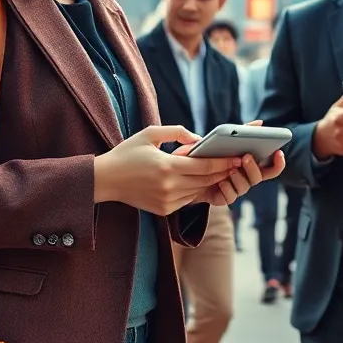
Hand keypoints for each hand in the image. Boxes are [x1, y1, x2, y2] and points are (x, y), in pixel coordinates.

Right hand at [94, 125, 240, 215]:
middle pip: (206, 180)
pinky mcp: (164, 210)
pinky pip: (188, 200)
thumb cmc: (127, 153)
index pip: (204, 166)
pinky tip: (201, 181)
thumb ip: (177, 132)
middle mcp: (169, 187)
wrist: (105, 180)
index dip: (223, 162)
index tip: (237, 156)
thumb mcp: (150, 134)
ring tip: (223, 170)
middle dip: (223, 171)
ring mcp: (167, 201)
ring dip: (210, 181)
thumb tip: (198, 139)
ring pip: (199, 191)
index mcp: (167, 167)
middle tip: (237, 163)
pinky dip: (196, 190)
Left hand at [171, 121, 286, 205]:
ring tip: (230, 169)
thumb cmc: (211, 152)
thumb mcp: (226, 139)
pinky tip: (221, 182)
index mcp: (250, 166)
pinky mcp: (223, 198)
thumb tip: (260, 122)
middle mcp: (246, 178)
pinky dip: (227, 189)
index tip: (278, 152)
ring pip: (245, 187)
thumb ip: (244, 131)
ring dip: (239, 178)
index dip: (278, 163)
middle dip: (254, 167)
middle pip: (259, 177)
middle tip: (246, 157)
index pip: (271, 168)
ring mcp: (236, 189)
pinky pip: (230, 197)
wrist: (189, 170)